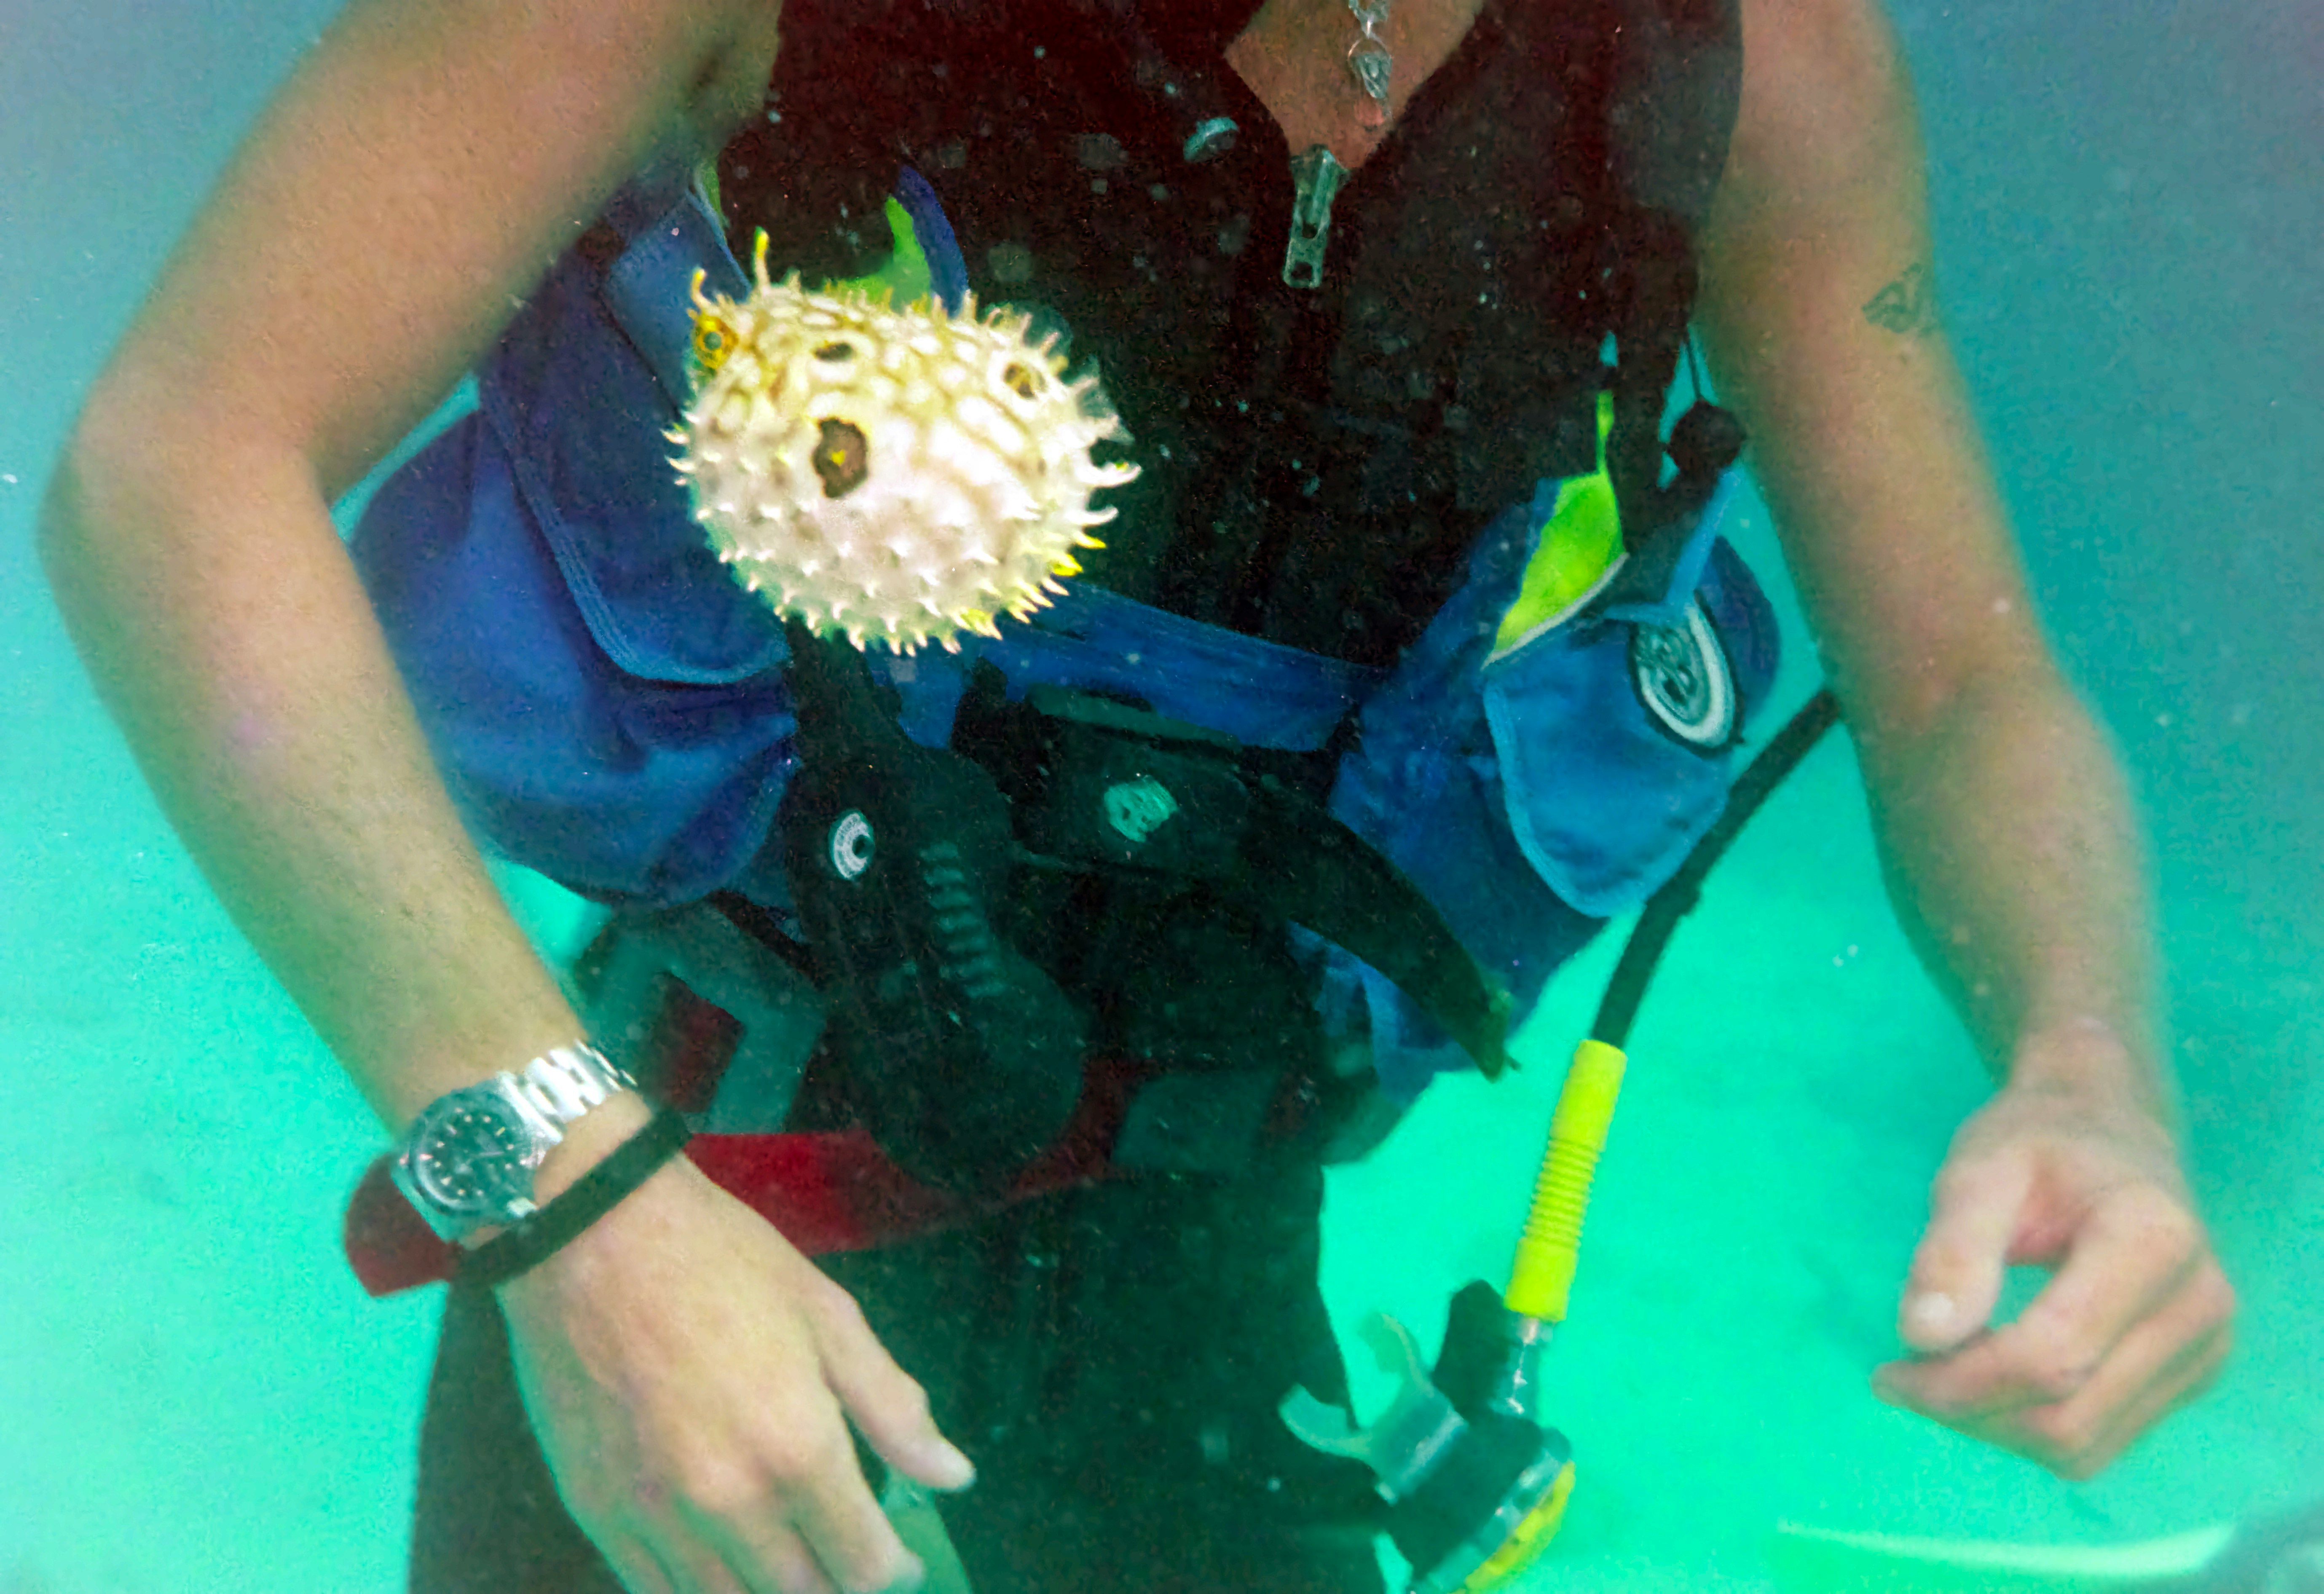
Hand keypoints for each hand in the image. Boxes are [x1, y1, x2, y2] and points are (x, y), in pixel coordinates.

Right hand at [497, 1155, 975, 1593]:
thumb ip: (893, 1408)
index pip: (862, 1564)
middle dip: (834, 1582)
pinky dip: (696, 1590)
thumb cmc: (722, 1263)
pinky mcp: (596, 1514)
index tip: (899, 1555)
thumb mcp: (830, 1318)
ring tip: (789, 1561)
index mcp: (796, 1450)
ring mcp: (655, 1516)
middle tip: (845, 1553)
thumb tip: (952, 1476)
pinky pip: (652, 1592)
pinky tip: (719, 1563)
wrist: (591, 1235)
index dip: (892, 1569)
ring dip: (768, 1592)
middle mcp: (728, 1503)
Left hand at [1873, 1043, 2234, 1478]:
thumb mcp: (1978, 1171)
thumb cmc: (2038, 1142)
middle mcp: (2198, 1307)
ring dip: (1996, 1426)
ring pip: (2084, 1445)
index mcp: (2153, 1243)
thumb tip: (1921, 1335)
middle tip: (1902, 1377)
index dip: (1958, 1382)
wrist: (2108, 1132)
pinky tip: (1989, 1377)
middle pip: (2068, 1417)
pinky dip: (2031, 1427)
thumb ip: (1953, 1249)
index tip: (1888, 1369)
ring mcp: (2204, 1349)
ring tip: (1941, 1373)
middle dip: (1969, 1410)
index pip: (2051, 1357)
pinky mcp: (2191, 1376)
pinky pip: (2101, 1439)